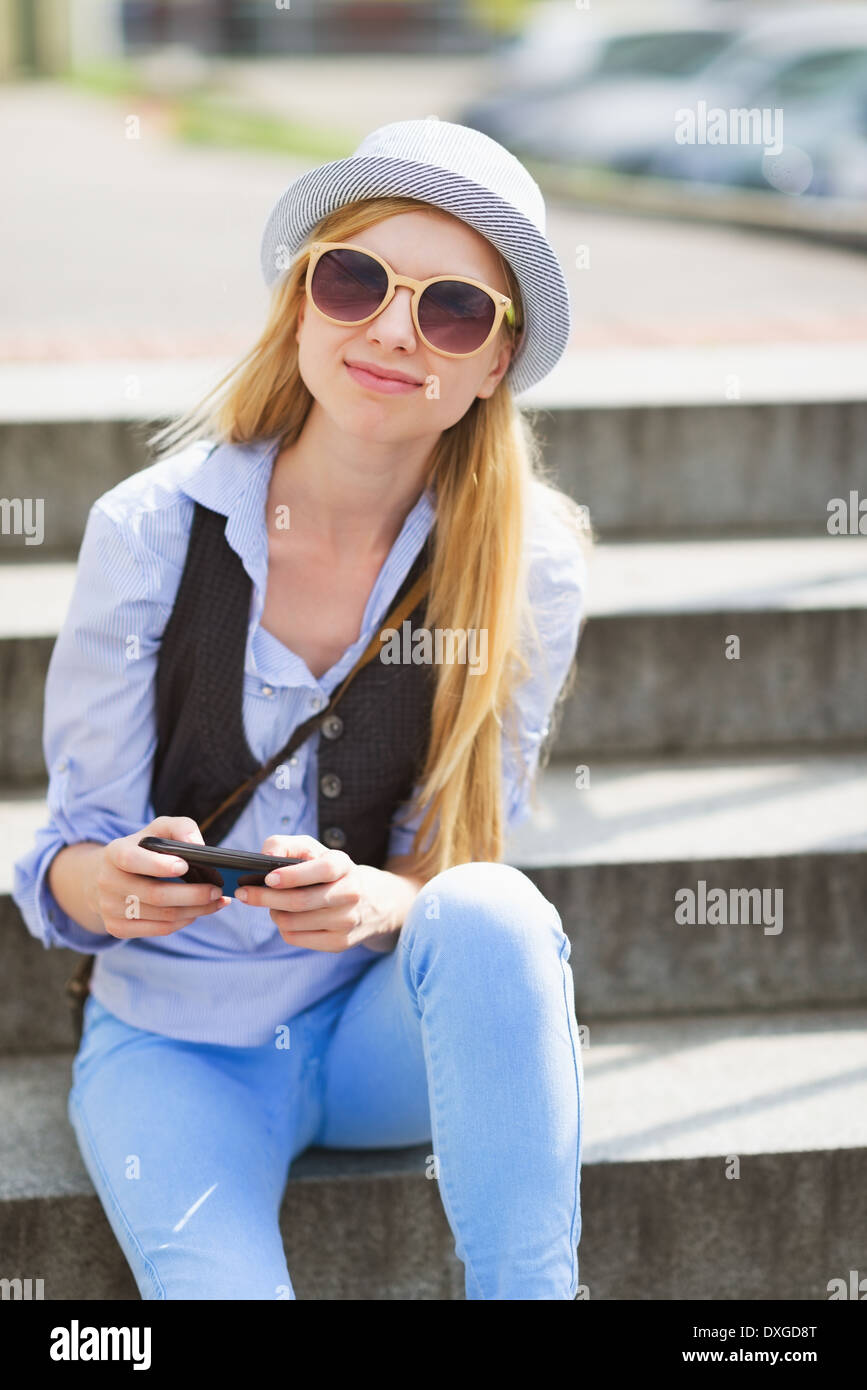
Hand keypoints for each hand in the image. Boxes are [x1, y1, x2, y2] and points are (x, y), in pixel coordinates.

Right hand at [90, 816, 229, 938]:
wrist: (106, 877)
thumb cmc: (142, 849)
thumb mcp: (157, 830)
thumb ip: (180, 828)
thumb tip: (198, 845)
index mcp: (114, 853)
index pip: (131, 860)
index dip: (157, 865)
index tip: (185, 865)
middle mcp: (107, 882)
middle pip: (155, 895)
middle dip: (193, 894)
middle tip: (218, 890)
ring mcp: (110, 908)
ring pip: (162, 916)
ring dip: (196, 910)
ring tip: (216, 901)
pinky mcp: (117, 928)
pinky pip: (159, 930)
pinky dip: (184, 921)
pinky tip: (197, 912)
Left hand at [232, 834, 394, 952]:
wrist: (371, 900)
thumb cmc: (327, 870)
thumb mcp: (312, 849)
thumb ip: (284, 845)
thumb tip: (265, 857)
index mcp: (344, 865)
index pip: (322, 870)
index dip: (293, 876)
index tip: (268, 878)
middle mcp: (351, 893)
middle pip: (300, 902)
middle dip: (265, 898)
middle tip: (243, 893)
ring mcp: (347, 921)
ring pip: (294, 922)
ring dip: (274, 913)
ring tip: (272, 904)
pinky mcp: (339, 942)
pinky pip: (296, 938)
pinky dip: (283, 928)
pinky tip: (286, 918)